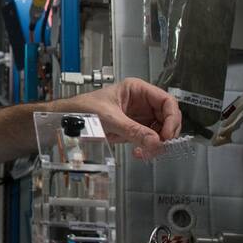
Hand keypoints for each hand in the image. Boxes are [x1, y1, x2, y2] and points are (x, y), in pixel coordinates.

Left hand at [66, 78, 180, 158]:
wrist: (70, 118)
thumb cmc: (84, 108)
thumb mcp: (109, 118)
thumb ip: (132, 130)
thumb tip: (154, 141)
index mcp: (137, 90)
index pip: (166, 101)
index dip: (172, 118)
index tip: (167, 134)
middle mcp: (142, 102)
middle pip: (168, 118)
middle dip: (165, 134)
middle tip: (159, 146)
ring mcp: (140, 117)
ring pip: (161, 131)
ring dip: (157, 144)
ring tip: (145, 152)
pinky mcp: (135, 130)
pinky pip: (150, 140)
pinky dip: (149, 149)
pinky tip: (140, 153)